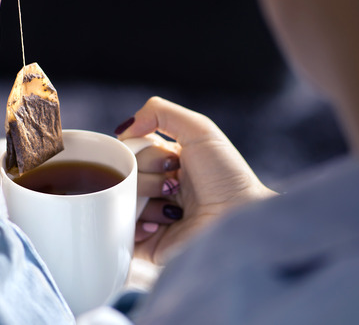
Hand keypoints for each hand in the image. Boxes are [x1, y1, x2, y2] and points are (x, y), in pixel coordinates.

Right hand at [117, 97, 276, 264]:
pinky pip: (119, 232)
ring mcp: (151, 217)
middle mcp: (159, 188)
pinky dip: (134, 226)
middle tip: (175, 185)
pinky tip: (158, 226)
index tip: (171, 159)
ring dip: (145, 201)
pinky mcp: (146, 246)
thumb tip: (123, 128)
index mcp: (170, 162)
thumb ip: (159, 112)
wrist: (239, 222)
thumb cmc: (228, 177)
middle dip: (149, 176)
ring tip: (173, 210)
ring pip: (120, 200)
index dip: (145, 152)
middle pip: (125, 173)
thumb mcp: (200, 130)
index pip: (134, 149)